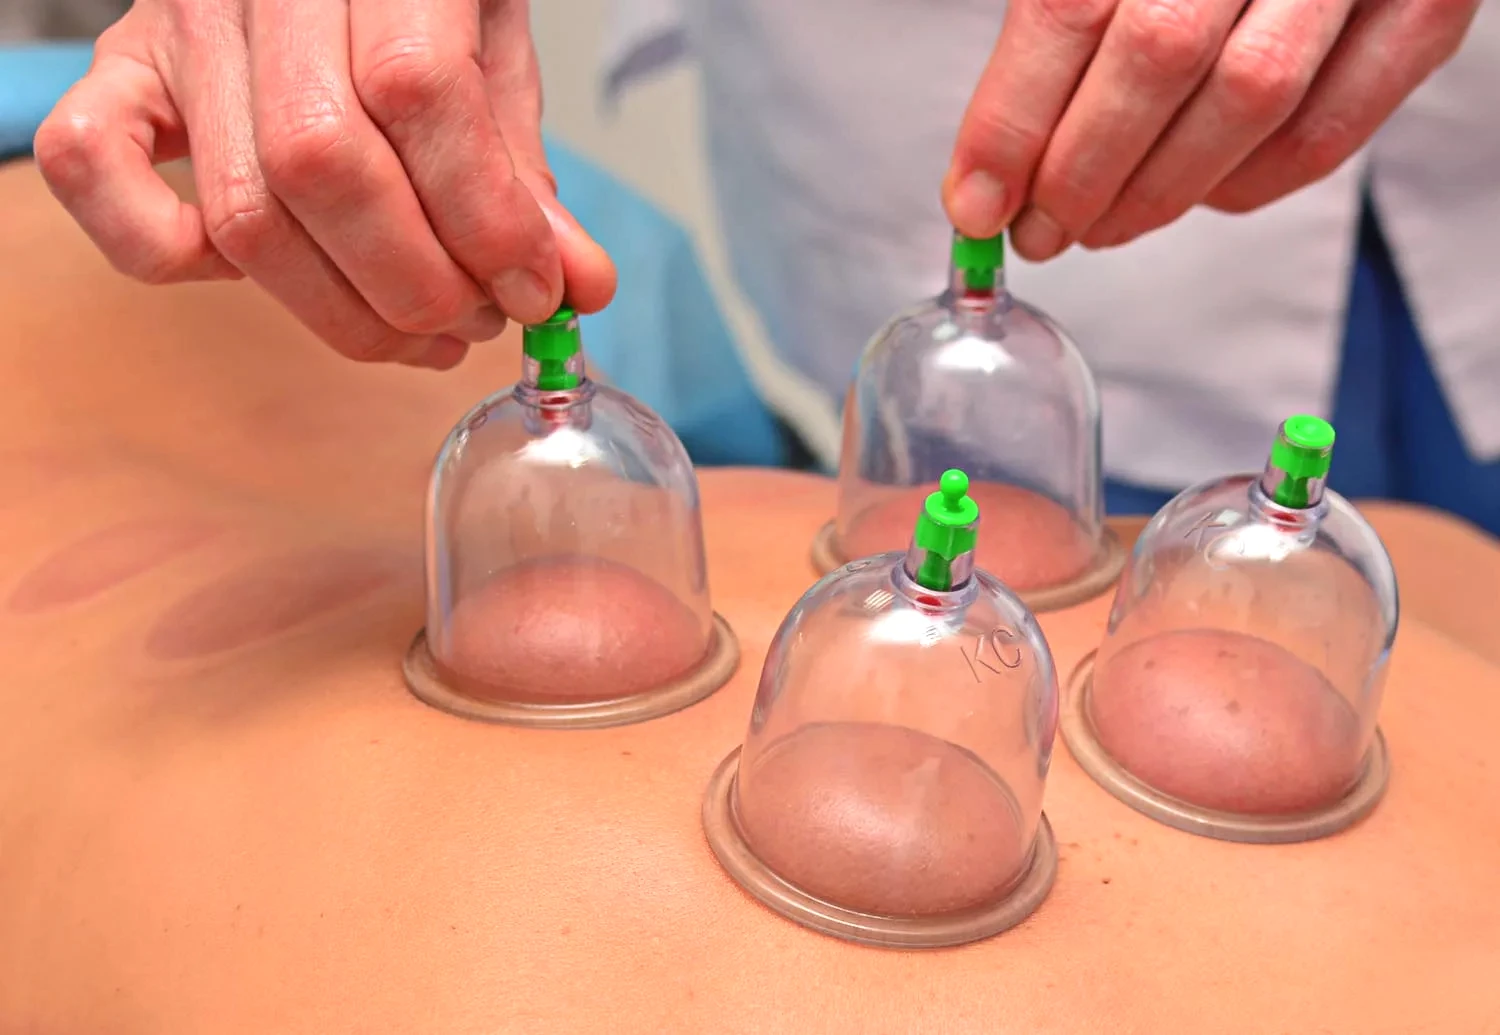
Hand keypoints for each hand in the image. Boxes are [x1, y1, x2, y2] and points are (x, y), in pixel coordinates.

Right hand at [34, 0, 615, 368]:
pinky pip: (92, 169)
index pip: (417, 91)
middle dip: (417, 283)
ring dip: (343, 310)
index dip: (484, 217)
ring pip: (241, 209)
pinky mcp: (123, 71)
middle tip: (477, 319)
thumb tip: (578, 287)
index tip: (538, 291)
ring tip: (424, 328)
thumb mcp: (493, 52)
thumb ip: (523, 168)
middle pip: (320, 166)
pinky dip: (159, 249)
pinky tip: (273, 276)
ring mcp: (177, 28)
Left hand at [942, 0, 1480, 260]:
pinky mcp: (1427, 10)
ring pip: (1248, 102)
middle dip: (1080, 171)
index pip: (1069, 7)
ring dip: (1156, 192)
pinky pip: (1327, 131)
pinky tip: (1193, 197)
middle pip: (1157, 56)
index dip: (1013, 120)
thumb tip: (992, 167)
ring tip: (1099, 226)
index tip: (976, 200)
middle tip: (1039, 229)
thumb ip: (1063, 24)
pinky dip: (1245, 186)